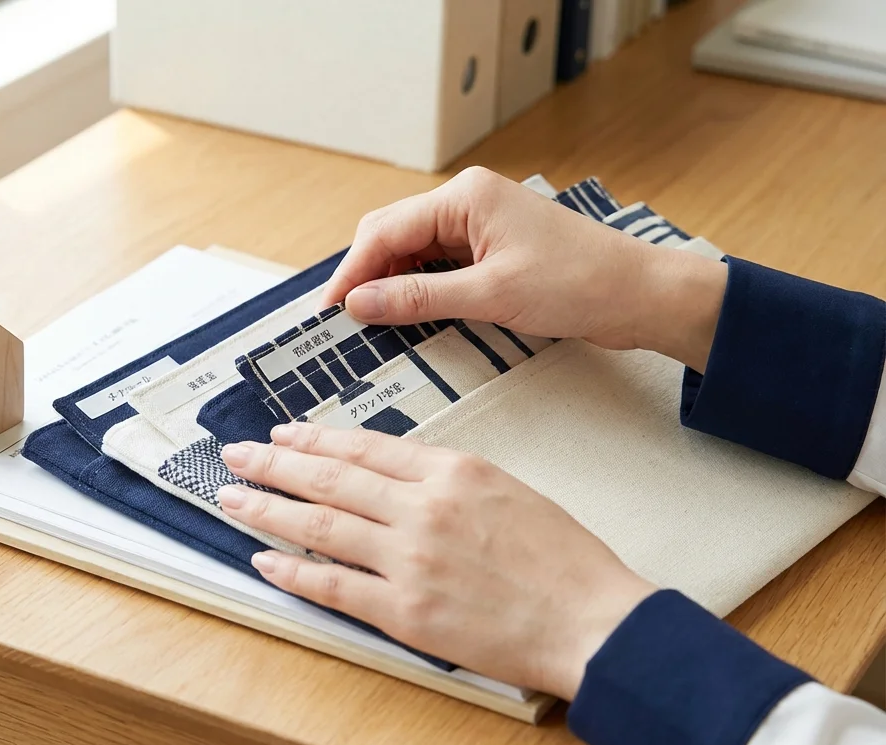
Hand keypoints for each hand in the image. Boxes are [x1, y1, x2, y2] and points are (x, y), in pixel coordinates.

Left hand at [218, 422, 656, 699]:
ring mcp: (410, 559)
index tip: (284, 433)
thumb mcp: (506, 489)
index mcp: (453, 471)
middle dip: (275, 463)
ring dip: (268, 509)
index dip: (316, 438)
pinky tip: (264, 560)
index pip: (365, 446)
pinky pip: (332, 585)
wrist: (592, 620)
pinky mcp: (404, 611)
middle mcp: (424, 508)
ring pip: (320, 524)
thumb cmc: (562, 561)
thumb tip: (389, 474)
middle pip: (330, 477)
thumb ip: (445, 478)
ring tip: (233, 497)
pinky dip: (292, 572)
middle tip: (238, 454)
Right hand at [321, 167, 726, 371]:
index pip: (385, 231)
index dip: (352, 272)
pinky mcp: (492, 249)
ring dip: (391, 283)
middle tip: (344, 319)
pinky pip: (438, 263)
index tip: (331, 310)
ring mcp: (480, 224)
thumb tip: (361, 303)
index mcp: (465, 197)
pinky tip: (408, 313)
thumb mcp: (490, 295)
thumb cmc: (580, 284)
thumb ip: (419, 298)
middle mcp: (468, 201)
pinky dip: (418, 287)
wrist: (640, 295)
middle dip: (365, 275)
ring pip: (412, 250)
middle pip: (392, 234)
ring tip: (372, 321)